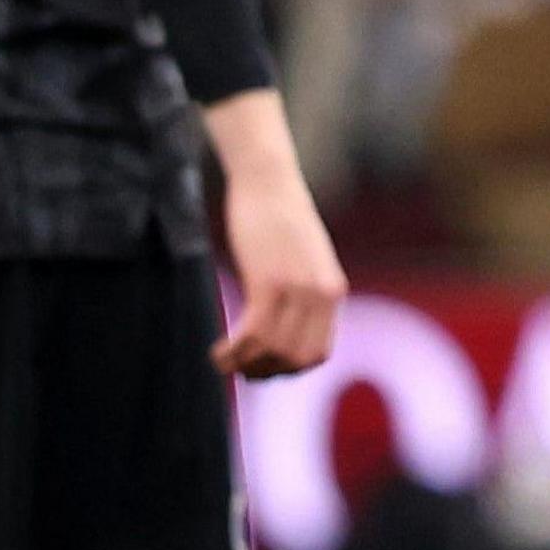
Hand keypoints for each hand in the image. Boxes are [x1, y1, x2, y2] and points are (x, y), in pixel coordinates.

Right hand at [202, 91, 345, 376]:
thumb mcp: (303, 257)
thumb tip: (287, 320)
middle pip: (296, 359)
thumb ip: (303, 289)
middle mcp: (321, 294)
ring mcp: (298, 289)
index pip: (319, 353)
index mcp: (332, 291)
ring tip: (223, 361)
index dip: (289, 368)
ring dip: (244, 364)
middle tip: (239, 368)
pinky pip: (254, 334)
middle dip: (265, 372)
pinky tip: (217, 352)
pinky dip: (233, 352)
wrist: (267, 178)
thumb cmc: (277, 215)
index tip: (263, 366)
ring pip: (274, 351)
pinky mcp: (270, 281)